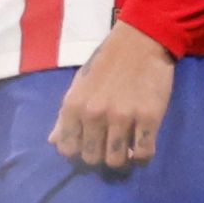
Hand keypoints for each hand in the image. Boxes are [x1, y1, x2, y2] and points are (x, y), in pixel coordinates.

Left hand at [50, 22, 176, 170]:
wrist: (139, 42)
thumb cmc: (105, 64)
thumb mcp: (78, 86)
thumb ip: (66, 116)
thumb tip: (54, 142)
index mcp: (73, 106)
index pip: (67, 149)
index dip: (78, 151)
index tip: (89, 146)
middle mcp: (94, 115)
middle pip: (92, 158)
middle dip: (100, 157)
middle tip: (110, 147)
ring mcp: (122, 118)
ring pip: (117, 161)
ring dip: (122, 159)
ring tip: (127, 149)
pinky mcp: (149, 118)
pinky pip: (144, 153)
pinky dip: (142, 157)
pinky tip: (142, 147)